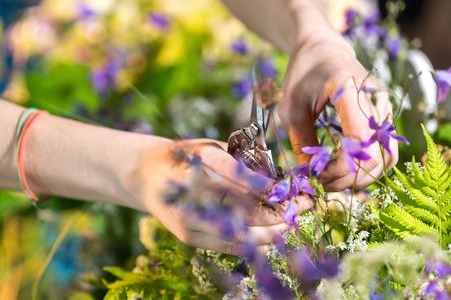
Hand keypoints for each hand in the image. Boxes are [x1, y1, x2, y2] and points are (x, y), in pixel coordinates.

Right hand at [124, 138, 289, 254]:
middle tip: (305, 208)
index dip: (265, 185)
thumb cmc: (184, 158)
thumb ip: (239, 161)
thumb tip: (278, 178)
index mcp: (197, 160)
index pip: (236, 174)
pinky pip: (227, 244)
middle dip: (277, 211)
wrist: (145, 177)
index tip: (291, 189)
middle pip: (241, 207)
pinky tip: (275, 240)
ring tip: (295, 225)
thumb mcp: (209, 148)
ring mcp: (188, 217)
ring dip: (271, 230)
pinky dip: (254, 244)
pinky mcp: (188, 236)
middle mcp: (191, 190)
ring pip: (238, 231)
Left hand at [279, 33, 396, 190]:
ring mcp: (385, 108)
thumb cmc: (303, 75)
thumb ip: (302, 143)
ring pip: (386, 159)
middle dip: (347, 179)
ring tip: (330, 180)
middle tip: (320, 184)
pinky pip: (385, 152)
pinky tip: (343, 172)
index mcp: (349, 88)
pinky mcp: (386, 118)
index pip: (359, 141)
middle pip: (376, 157)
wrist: (324, 51)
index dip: (340, 169)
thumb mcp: (292, 108)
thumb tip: (311, 178)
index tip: (316, 176)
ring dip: (359, 178)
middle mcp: (376, 99)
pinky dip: (367, 168)